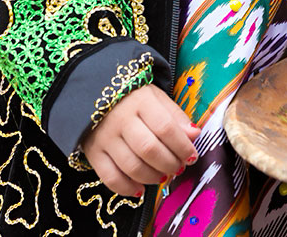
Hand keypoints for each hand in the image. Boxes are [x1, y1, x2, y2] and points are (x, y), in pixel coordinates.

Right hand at [81, 85, 200, 196]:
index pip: (165, 127)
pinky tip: (140, 189)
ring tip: (162, 175)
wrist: (92, 97)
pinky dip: (127, 188)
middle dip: (169, 164)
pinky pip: (110, 177)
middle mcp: (120, 119)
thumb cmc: (132, 99)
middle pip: (149, 149)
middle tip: (178, 168)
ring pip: (131, 166)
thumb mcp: (156, 98)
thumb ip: (176, 117)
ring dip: (152, 177)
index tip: (192, 157)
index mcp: (141, 101)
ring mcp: (105, 137)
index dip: (182, 146)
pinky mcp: (92, 153)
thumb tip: (195, 135)